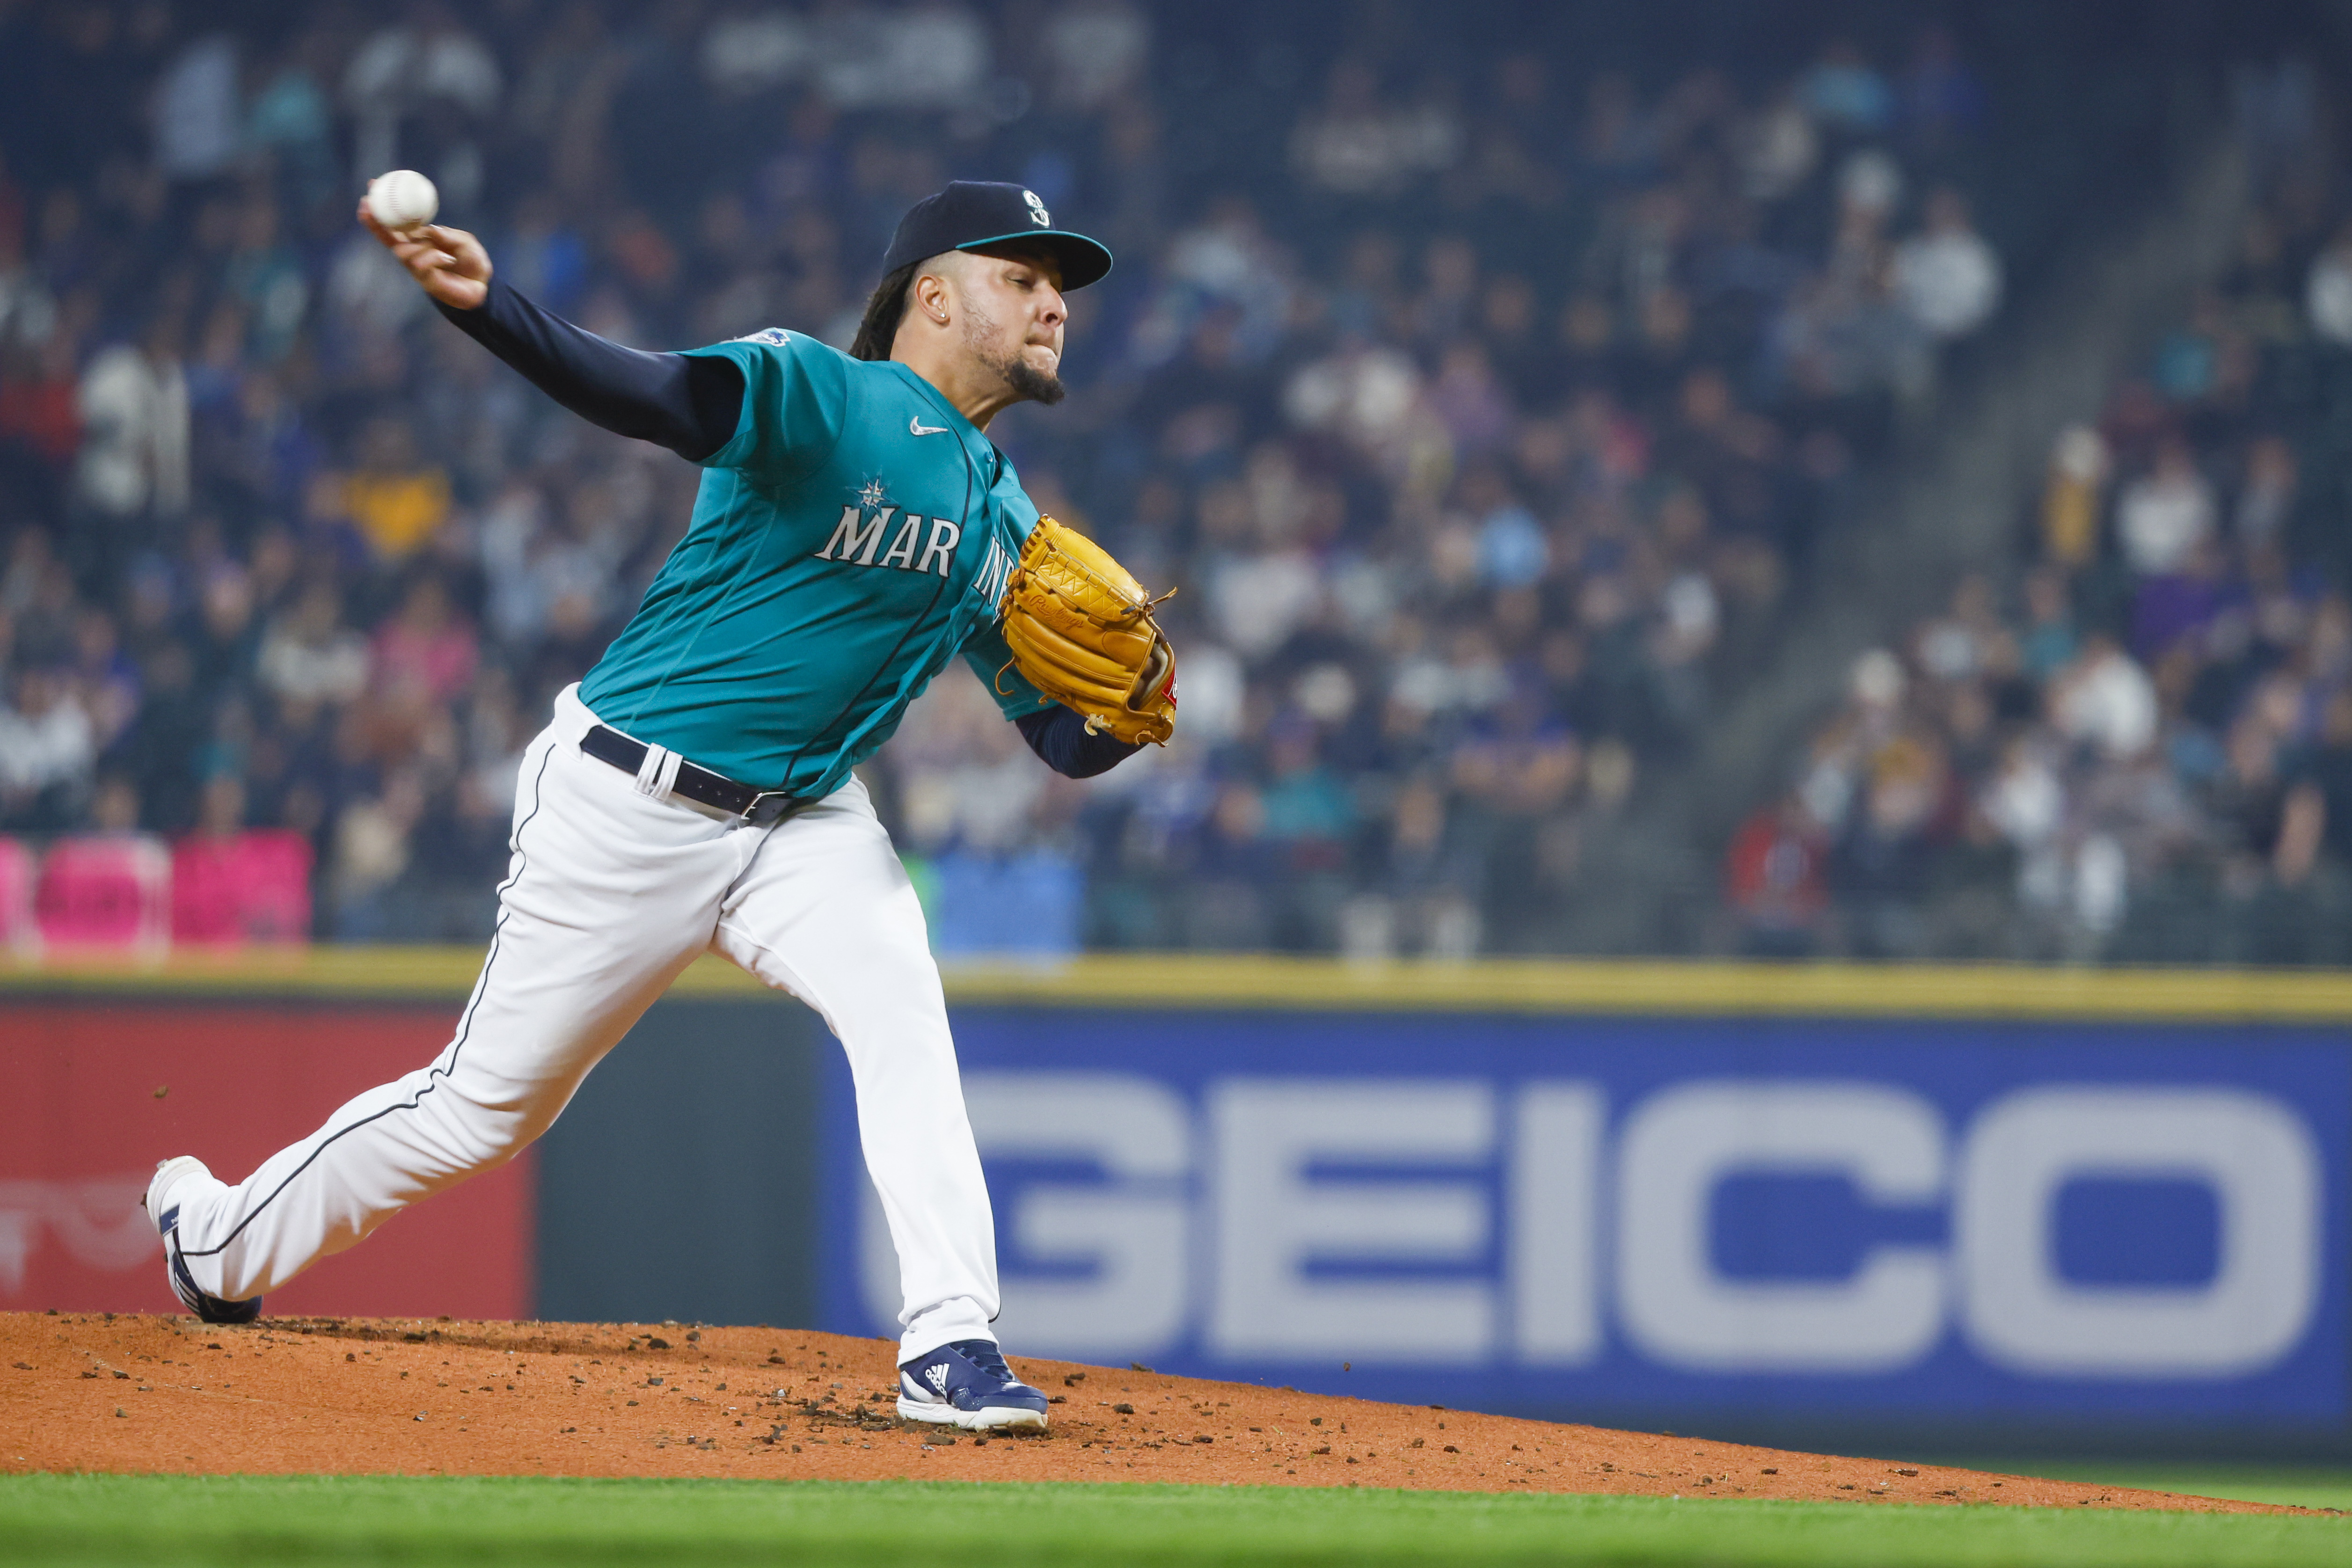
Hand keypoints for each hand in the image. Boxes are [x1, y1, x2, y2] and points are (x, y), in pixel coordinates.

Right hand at [357, 202, 490, 309]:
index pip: (398, 221)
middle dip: (373, 222)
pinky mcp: (424, 280)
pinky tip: (447, 258)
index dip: (384, 205)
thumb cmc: (472, 260)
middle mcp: (414, 251)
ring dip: (417, 245)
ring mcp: (416, 267)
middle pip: (387, 237)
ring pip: (401, 252)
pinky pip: (418, 265)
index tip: (373, 184)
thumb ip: (448, 234)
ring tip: (437, 247)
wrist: (483, 286)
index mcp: (420, 238)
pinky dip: (433, 258)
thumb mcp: (465, 241)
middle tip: (366, 206)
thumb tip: (431, 229)